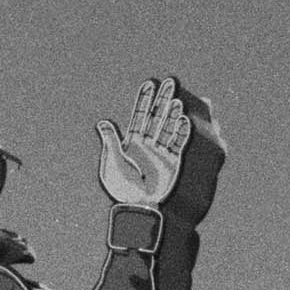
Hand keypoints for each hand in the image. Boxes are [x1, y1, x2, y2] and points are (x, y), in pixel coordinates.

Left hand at [98, 75, 205, 207]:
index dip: (145, 100)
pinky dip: (183, 131)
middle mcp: (149, 144)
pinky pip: (180, 143)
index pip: (140, 116)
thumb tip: (102, 122)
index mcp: (133, 142)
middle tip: (171, 82)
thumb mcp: (112, 163)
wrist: (138, 207)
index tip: (150, 83)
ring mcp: (162, 152)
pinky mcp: (174, 162)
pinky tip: (187, 119)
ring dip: (174, 113)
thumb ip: (111, 142)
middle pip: (158, 116)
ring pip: (170, 127)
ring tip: (179, 99)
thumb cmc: (122, 188)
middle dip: (164, 99)